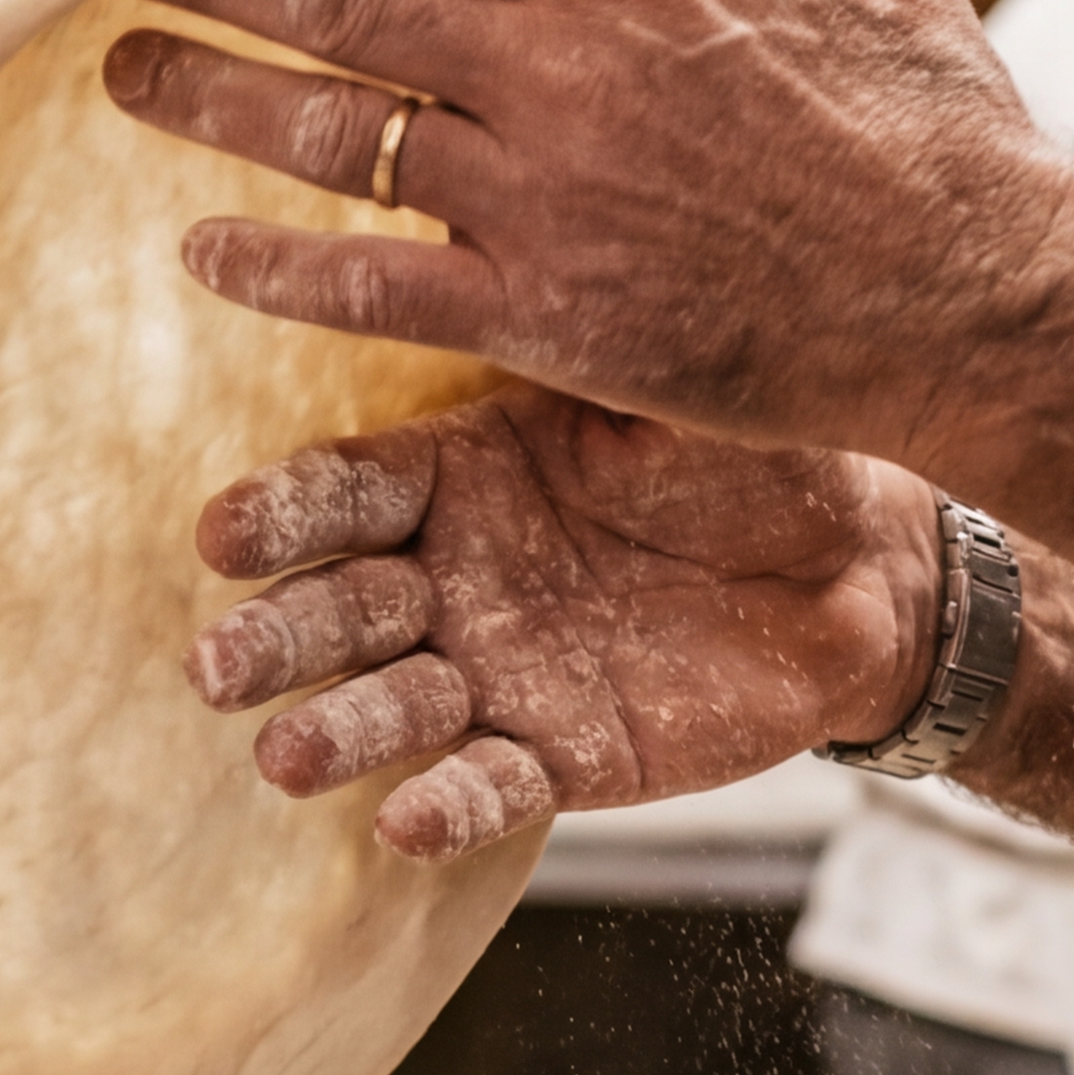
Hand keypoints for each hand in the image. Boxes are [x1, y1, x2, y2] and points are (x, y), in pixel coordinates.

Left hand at [105, 0, 1051, 462]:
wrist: (979, 294)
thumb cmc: (925, 103)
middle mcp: (564, 71)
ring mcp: (547, 200)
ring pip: (335, 135)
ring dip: (212, 100)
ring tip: (119, 71)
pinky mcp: (549, 319)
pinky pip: (375, 286)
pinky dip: (277, 267)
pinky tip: (200, 250)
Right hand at [193, 389, 949, 858]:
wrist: (858, 568)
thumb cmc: (750, 454)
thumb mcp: (660, 386)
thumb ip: (572, 345)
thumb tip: (495, 252)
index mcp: (458, 475)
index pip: (344, 493)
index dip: (281, 516)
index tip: (221, 535)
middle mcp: (452, 579)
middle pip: (337, 608)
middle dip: (274, 638)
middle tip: (215, 667)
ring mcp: (495, 676)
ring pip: (391, 707)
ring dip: (337, 733)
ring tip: (284, 756)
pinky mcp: (557, 759)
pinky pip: (490, 789)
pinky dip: (445, 807)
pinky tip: (405, 822)